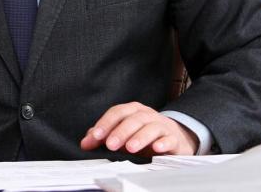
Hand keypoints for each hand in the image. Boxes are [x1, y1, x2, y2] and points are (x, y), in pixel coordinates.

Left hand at [80, 102, 198, 155]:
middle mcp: (147, 115)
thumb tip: (86, 141)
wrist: (173, 137)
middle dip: (121, 131)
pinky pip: (170, 139)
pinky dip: (164, 143)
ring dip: (140, 137)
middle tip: (111, 145)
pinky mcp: (174, 139)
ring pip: (151, 128)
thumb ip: (104, 136)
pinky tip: (156, 149)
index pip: (117, 112)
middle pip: (134, 119)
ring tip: (130, 148)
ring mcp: (161, 126)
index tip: (96, 137)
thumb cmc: (143, 134)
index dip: (106, 123)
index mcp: (133, 111)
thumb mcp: (123, 133)